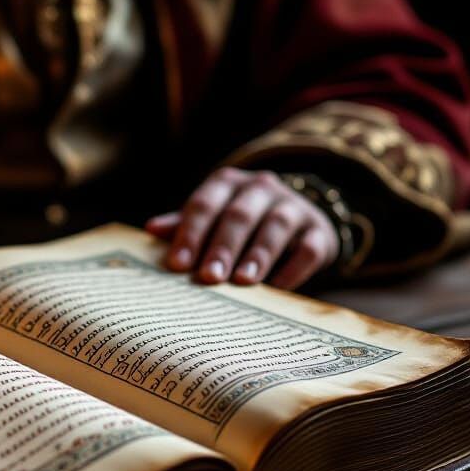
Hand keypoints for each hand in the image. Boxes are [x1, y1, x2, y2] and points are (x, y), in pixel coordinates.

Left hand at [145, 168, 339, 288]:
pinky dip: (293, 267)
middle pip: (239, 214)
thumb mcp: (211, 218)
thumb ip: (184, 224)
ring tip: (243, 281)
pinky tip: (278, 287)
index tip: (177, 265)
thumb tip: (151, 229)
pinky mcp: (319, 230)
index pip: (204, 204)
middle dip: (222, 247)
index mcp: (227, 182)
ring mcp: (294, 206)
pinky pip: (308, 246)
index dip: (190, 234)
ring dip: (258, 253)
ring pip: (276, 225)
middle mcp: (261, 187)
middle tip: (208, 278)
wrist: (295, 222)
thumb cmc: (239, 224)